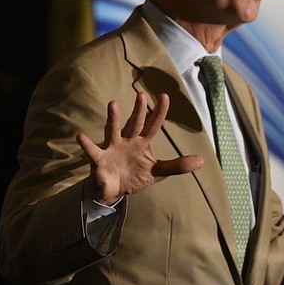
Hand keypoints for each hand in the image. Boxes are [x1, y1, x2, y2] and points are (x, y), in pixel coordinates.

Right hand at [76, 92, 203, 204]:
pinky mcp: (100, 160)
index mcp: (143, 143)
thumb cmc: (136, 176)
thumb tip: (202, 161)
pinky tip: (81, 137)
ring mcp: (113, 148)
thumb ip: (177, 166)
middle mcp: (128, 141)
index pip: (153, 125)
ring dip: (113, 119)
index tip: (165, 96)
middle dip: (138, 111)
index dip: (159, 112)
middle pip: (134, 124)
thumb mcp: (158, 172)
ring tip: (113, 104)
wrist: (114, 190)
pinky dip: (87, 144)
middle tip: (141, 94)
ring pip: (113, 131)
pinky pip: (93, 151)